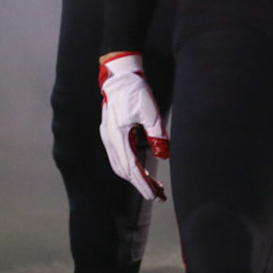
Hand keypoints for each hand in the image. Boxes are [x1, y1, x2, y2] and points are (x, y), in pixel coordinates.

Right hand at [98, 53, 168, 200]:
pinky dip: (130, 167)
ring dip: (135, 177)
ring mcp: (108, 137)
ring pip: (120, 165)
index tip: (154, 196)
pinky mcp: (110, 134)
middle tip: (158, 195)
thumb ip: (157, 135)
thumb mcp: (151, 112)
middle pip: (124, 170)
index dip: (142, 184)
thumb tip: (164, 155)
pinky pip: (118, 157)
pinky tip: (141, 170)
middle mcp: (110, 139)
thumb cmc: (136, 91)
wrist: (119, 76)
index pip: (131, 168)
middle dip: (141, 184)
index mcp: (118, 136)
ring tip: (153, 186)